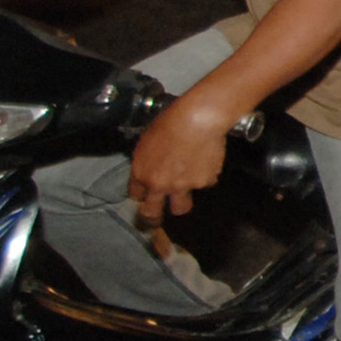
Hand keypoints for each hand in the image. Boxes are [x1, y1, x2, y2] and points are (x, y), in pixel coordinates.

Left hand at [126, 96, 231, 221]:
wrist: (198, 121)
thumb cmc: (172, 122)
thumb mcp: (148, 139)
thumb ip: (146, 160)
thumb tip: (150, 166)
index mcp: (142, 172)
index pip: (135, 194)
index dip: (140, 195)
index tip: (143, 196)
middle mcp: (160, 184)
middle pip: (151, 213)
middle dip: (151, 219)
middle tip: (154, 219)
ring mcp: (183, 187)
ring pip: (181, 207)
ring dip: (181, 201)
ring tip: (186, 187)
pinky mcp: (204, 183)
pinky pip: (204, 184)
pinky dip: (204, 176)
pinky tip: (205, 160)